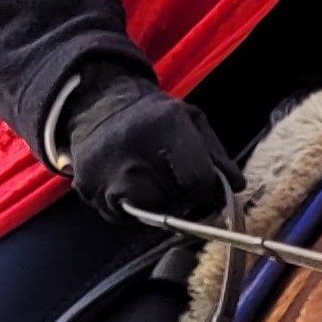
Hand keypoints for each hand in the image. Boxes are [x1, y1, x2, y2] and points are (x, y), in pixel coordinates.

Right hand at [59, 72, 237, 223]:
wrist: (97, 105)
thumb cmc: (153, 116)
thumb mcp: (192, 120)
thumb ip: (217, 155)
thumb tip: (235, 187)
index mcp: (165, 125)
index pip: (198, 179)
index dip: (210, 192)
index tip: (211, 191)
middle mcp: (132, 150)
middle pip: (174, 200)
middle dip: (185, 197)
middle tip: (179, 181)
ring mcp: (106, 172)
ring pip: (148, 214)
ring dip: (159, 206)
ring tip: (155, 181)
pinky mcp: (87, 189)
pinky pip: (122, 217)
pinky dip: (133, 208)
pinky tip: (132, 185)